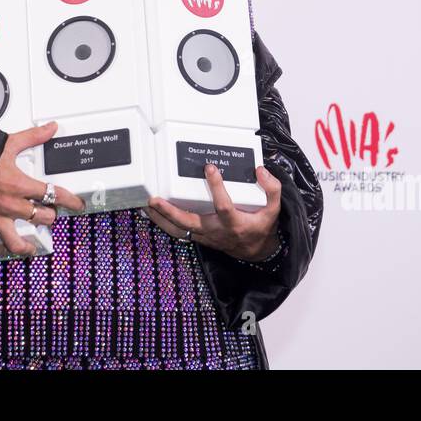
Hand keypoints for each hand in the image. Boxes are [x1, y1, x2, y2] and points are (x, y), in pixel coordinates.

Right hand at [0, 121, 85, 258]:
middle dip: (49, 216)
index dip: (70, 201)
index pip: (54, 194)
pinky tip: (1, 248)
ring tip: (32, 245)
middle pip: (42, 218)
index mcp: (18, 184)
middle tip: (49, 215)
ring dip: (28, 245)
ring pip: (17, 242)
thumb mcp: (7, 143)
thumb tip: (50, 129)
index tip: (76, 204)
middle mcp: (8, 204)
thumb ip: (31, 138)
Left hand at [144, 163, 282, 261]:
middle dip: (170, 212)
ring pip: (178, 230)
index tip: (210, 168)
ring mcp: (205, 235)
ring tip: (145, 205)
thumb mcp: (274, 211)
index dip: (216, 187)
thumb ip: (272, 190)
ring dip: (160, 219)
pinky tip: (151, 213)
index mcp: (234, 223)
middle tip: (154, 199)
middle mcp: (216, 230)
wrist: (256, 252)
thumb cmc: (261, 228)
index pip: (223, 205)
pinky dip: (163, 223)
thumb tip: (260, 171)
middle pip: (189, 222)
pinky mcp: (199, 236)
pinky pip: (178, 231)